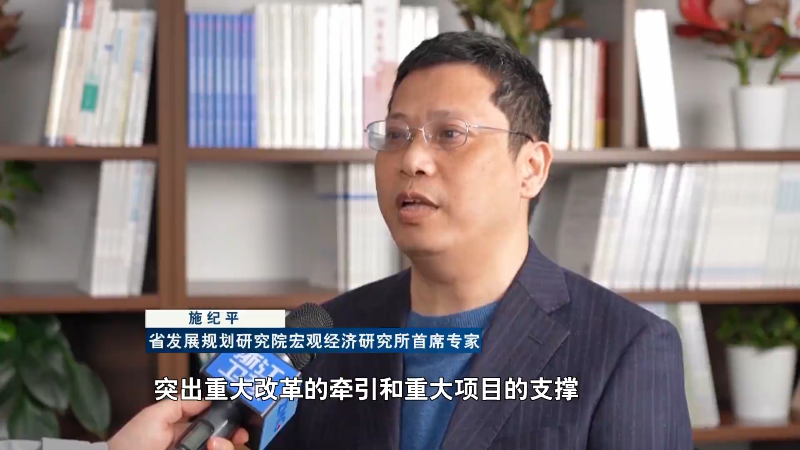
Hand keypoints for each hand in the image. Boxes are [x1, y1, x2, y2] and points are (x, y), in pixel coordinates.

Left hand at [107, 399, 248, 449]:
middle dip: (233, 436)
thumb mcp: (156, 415)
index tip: (242, 422)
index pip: (213, 424)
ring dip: (227, 445)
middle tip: (240, 436)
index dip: (229, 422)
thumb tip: (209, 399)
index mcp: (182, 432)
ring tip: (222, 444)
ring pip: (220, 447)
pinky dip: (220, 449)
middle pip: (221, 441)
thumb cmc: (133, 443)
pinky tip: (221, 447)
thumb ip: (182, 403)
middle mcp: (191, 446)